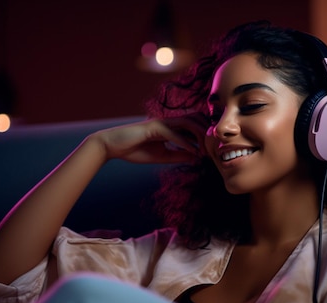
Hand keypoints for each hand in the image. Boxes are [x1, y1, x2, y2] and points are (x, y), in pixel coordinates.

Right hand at [91, 113, 207, 163]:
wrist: (113, 147)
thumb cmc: (135, 150)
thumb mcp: (162, 156)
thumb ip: (178, 155)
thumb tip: (196, 158)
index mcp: (171, 127)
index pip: (194, 126)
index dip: (205, 136)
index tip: (212, 151)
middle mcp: (168, 122)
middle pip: (195, 120)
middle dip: (207, 133)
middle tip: (213, 150)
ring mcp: (161, 122)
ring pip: (187, 122)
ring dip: (199, 135)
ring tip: (205, 150)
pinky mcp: (153, 127)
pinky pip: (173, 133)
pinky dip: (185, 142)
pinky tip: (193, 151)